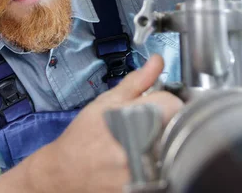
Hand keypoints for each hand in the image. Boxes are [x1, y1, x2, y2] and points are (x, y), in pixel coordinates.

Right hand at [31, 55, 182, 192]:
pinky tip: (137, 161)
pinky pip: (165, 170)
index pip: (172, 103)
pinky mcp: (145, 186)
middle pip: (175, 126)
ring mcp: (144, 169)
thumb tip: (156, 62)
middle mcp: (140, 144)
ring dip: (160, 143)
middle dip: (163, 123)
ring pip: (172, 149)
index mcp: (132, 116)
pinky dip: (156, 163)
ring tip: (139, 145)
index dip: (164, 102)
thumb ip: (136, 82)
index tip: (155, 106)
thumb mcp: (106, 102)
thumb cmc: (83, 136)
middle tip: (143, 127)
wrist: (66, 171)